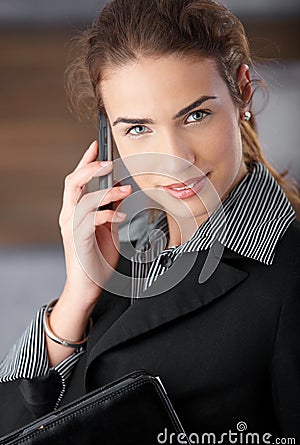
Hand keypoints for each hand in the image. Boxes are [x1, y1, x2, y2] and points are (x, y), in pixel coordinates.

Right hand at [59, 140, 131, 309]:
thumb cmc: (97, 259)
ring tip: (124, 190)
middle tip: (108, 161)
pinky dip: (107, 214)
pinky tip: (120, 216)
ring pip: (82, 198)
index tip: (96, 147)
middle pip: (72, 182)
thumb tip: (121, 190)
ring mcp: (72, 228)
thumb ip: (112, 209)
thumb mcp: (110, 229)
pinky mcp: (78, 240)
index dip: (86, 162)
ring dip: (105, 191)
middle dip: (90, 168)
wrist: (89, 287)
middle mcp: (70, 216)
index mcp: (76, 211)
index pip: (77, 180)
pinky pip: (89, 220)